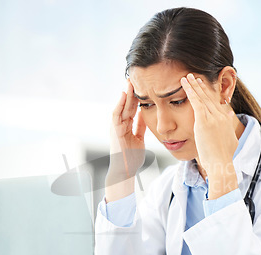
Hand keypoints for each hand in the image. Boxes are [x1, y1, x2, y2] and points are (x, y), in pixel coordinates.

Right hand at [105, 80, 146, 201]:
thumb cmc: (132, 158)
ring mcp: (116, 127)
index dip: (138, 97)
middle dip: (132, 91)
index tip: (144, 85)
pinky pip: (116, 114)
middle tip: (137, 77)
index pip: (132, 108)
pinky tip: (124, 94)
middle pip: (127, 104)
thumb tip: (146, 114)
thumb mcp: (139, 138)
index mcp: (127, 126)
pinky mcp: (114, 130)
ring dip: (126, 94)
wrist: (125, 171)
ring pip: (121, 106)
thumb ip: (140, 126)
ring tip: (130, 82)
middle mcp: (120, 124)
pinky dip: (119, 104)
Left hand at [181, 73, 238, 198]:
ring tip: (187, 76)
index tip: (203, 85)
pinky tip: (184, 84)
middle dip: (200, 86)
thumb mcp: (230, 139)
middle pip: (209, 97)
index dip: (208, 93)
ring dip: (193, 85)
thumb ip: (229, 126)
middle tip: (194, 76)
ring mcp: (213, 118)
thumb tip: (231, 116)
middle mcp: (220, 116)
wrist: (221, 164)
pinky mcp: (204, 122)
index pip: (215, 103)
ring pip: (201, 97)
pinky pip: (196, 102)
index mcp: (225, 120)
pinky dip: (190, 91)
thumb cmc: (223, 157)